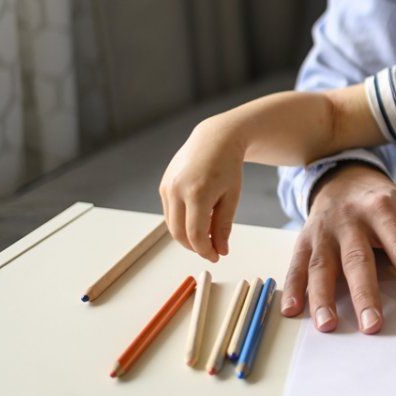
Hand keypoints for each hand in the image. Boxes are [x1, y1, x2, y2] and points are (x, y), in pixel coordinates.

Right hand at [158, 118, 245, 261]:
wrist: (215, 139)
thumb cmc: (228, 166)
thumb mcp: (232, 196)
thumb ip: (224, 225)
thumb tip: (221, 250)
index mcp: (198, 193)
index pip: (196, 234)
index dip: (205, 250)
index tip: (217, 257)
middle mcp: (177, 191)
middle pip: (179, 233)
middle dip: (195, 246)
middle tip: (212, 250)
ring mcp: (167, 188)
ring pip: (172, 225)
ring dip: (188, 236)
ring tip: (208, 233)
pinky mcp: (163, 186)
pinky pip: (170, 213)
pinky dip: (182, 221)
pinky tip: (200, 218)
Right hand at [280, 164, 395, 333]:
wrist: (343, 176)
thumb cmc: (383, 205)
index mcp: (386, 211)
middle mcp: (353, 220)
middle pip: (359, 260)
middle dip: (366, 294)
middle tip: (373, 326)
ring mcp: (325, 230)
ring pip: (323, 265)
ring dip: (323, 297)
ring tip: (328, 326)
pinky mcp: (303, 238)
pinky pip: (295, 264)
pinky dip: (292, 287)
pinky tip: (293, 311)